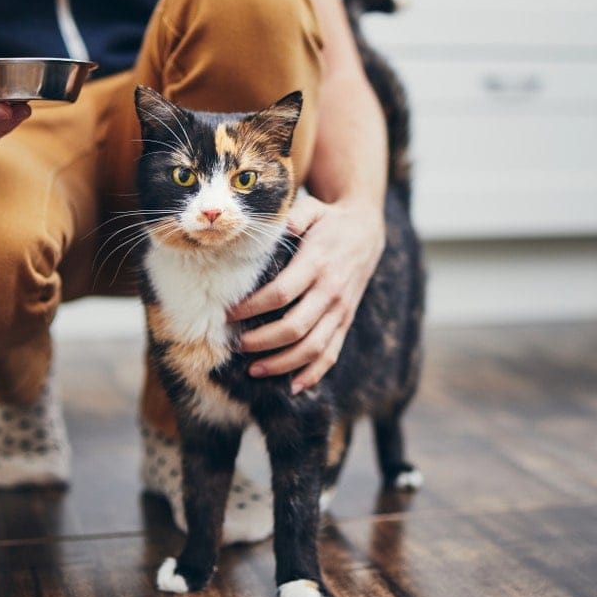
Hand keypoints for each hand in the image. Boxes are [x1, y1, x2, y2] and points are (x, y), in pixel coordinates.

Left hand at [228, 196, 384, 393]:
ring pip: (313, 348)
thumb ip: (292, 218)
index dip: (253, 308)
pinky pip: (332, 354)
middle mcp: (330, 291)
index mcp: (317, 263)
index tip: (229, 314)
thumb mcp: (311, 209)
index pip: (281, 293)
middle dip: (261, 342)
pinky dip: (314, 374)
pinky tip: (293, 387)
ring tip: (254, 370)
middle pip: (294, 327)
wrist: (366, 230)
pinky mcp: (345, 321)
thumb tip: (275, 229)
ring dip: (282, 363)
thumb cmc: (328, 220)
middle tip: (236, 345)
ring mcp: (340, 310)